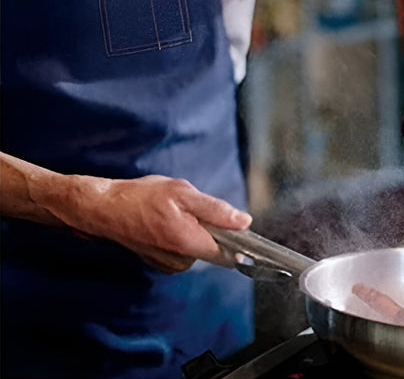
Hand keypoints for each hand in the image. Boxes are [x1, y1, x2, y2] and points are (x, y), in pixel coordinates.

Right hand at [1, 154, 250, 273]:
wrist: (105, 209)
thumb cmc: (143, 198)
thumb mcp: (184, 194)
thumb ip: (216, 210)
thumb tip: (244, 222)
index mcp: (190, 244)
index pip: (229, 253)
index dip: (237, 238)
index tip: (237, 223)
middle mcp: (180, 261)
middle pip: (213, 247)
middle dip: (210, 226)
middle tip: (191, 206)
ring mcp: (168, 263)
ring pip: (197, 246)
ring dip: (194, 228)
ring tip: (174, 211)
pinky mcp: (159, 261)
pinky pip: (182, 248)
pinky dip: (180, 233)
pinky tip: (165, 219)